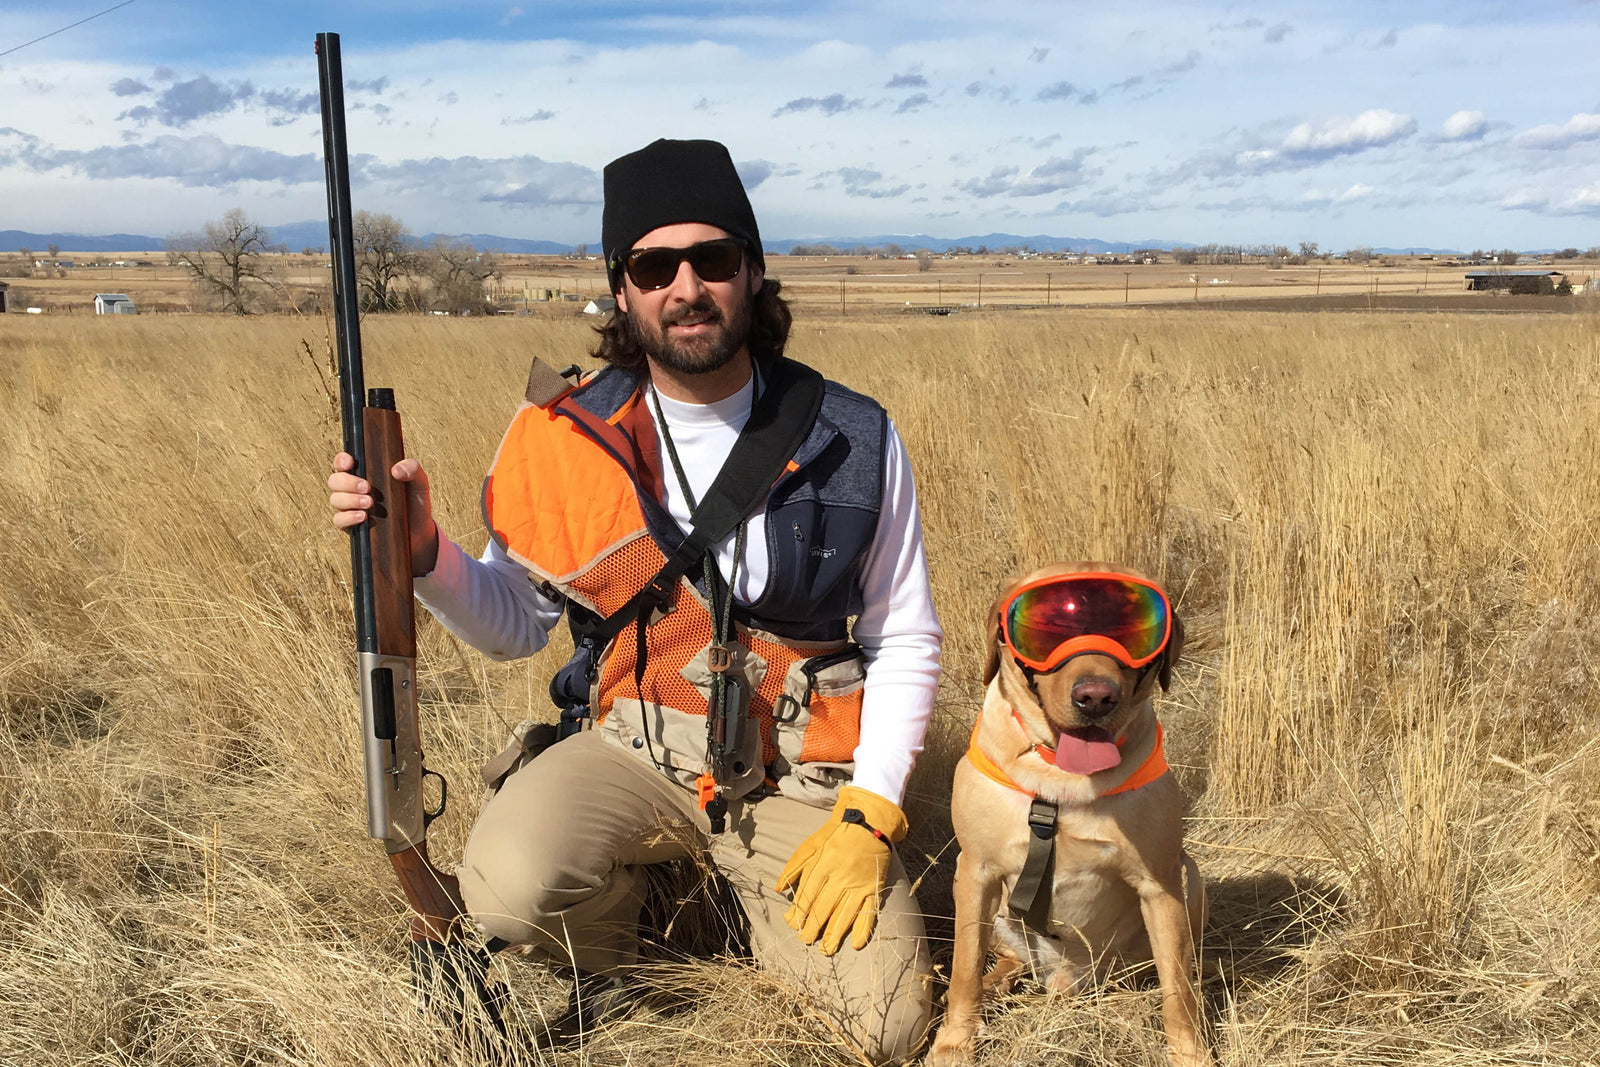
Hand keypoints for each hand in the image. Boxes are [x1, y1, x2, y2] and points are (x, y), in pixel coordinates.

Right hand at [327, 451, 440, 575]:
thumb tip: (396, 469)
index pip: (344, 462)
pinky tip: (363, 517)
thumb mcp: (418, 482)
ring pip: (335, 499)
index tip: (350, 462)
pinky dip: (348, 517)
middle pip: (335, 480)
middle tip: (367, 487)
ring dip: (349, 499)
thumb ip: (412, 469)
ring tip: (370, 503)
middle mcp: (353, 489)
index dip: (341, 460)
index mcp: (366, 473)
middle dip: (348, 482)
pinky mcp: (351, 525)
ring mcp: (351, 507)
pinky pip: (339, 520)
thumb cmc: (414, 501)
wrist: (419, 531)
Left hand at [774, 785, 907, 955]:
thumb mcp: (811, 845)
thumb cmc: (836, 834)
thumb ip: (794, 867)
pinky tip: (855, 944)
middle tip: (805, 940)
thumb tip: (778, 889)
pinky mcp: (874, 887)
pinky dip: (862, 929)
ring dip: (834, 935)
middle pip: (823, 908)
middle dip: (813, 928)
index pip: (808, 895)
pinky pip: (869, 912)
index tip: (794, 925)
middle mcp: (840, 876)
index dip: (800, 913)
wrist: (870, 822)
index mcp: (823, 865)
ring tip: (825, 950)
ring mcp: (859, 883)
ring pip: (844, 915)